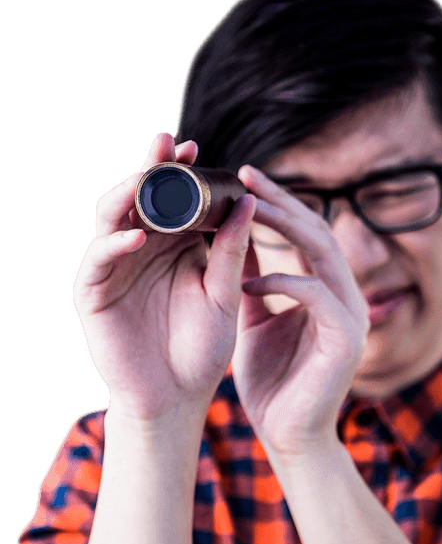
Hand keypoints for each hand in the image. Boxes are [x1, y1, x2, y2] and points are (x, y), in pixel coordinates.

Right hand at [73, 132, 255, 424]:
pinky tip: (138, 235)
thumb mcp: (223, 296)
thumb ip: (232, 251)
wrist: (176, 399)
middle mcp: (141, 249)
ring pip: (112, 217)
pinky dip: (115, 243)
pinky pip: (99, 258)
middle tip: (170, 144)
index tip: (199, 148)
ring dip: (128, 193)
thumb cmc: (201, 352)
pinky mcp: (93, 292)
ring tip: (148, 176)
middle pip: (141, 197)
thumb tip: (248, 200)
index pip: (174, 198)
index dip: (181, 171)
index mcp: (174, 246)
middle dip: (152, 169)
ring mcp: (114, 268)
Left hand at [233, 165, 369, 458]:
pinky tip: (248, 279)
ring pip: (322, 251)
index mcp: (327, 291)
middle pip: (319, 230)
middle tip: (244, 174)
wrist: (288, 438)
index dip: (279, 202)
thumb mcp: (253, 321)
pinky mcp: (346, 340)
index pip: (308, 232)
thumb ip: (249, 281)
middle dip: (281, 200)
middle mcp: (346, 298)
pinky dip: (281, 280)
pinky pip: (315, 293)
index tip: (242, 177)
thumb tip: (228, 238)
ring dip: (284, 225)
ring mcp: (352, 317)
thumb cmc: (272, 384)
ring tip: (246, 207)